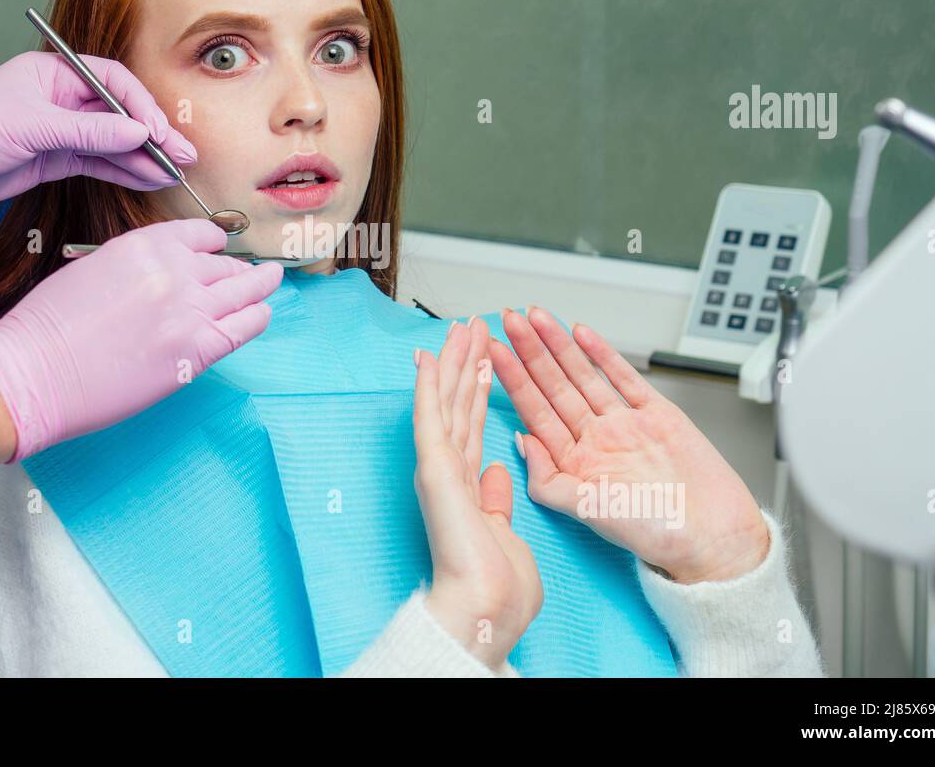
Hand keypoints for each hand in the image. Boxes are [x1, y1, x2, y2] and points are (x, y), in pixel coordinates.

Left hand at [0, 50, 196, 212]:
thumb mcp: (30, 128)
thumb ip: (87, 133)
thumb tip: (137, 134)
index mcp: (53, 73)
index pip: (112, 82)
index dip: (141, 107)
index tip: (159, 132)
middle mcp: (61, 99)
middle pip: (119, 113)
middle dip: (153, 134)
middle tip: (184, 154)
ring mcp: (60, 130)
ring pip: (113, 142)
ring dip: (143, 156)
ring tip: (174, 171)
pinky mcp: (55, 159)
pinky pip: (99, 163)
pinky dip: (124, 171)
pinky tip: (148, 178)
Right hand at [0, 218, 282, 460]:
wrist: (34, 370)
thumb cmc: (49, 327)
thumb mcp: (93, 269)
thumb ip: (136, 267)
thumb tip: (163, 278)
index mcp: (145, 244)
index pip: (199, 235)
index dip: (215, 244)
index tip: (222, 250)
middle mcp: (175, 270)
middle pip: (224, 265)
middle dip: (239, 270)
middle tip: (254, 273)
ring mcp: (190, 310)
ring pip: (243, 291)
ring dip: (261, 286)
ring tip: (272, 283)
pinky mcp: (196, 350)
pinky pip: (244, 326)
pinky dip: (258, 317)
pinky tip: (263, 314)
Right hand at [413, 318, 542, 670]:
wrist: (485, 605)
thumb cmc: (498, 586)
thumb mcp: (506, 530)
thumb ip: (497, 498)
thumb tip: (497, 472)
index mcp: (468, 485)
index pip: (473, 426)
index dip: (477, 390)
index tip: (483, 360)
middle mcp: (451, 471)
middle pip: (458, 405)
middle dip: (465, 364)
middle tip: (471, 327)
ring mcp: (440, 468)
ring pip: (445, 403)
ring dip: (452, 363)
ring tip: (460, 328)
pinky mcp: (435, 469)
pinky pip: (431, 418)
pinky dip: (429, 387)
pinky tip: (428, 358)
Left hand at [489, 307, 768, 584]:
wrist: (713, 536)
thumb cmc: (655, 533)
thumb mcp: (586, 512)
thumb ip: (547, 479)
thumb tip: (519, 441)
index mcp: (575, 462)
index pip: (535, 411)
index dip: (513, 380)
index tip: (493, 352)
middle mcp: (596, 439)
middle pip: (554, 386)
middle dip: (530, 351)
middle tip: (508, 319)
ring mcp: (624, 424)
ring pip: (583, 375)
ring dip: (559, 345)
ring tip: (536, 317)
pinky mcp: (657, 413)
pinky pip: (624, 377)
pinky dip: (604, 354)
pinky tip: (582, 333)